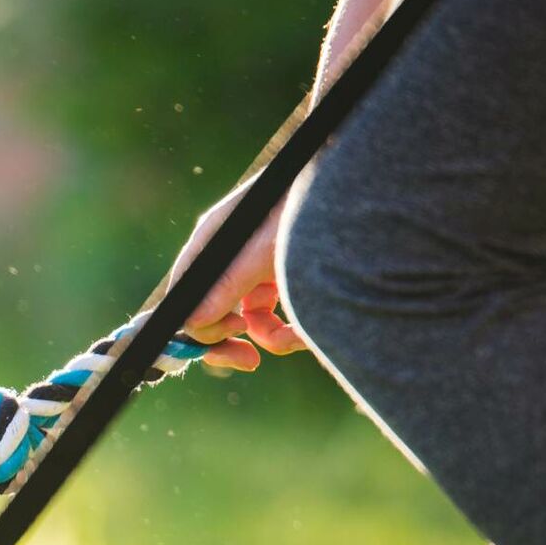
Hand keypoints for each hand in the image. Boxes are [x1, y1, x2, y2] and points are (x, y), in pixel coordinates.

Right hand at [167, 179, 306, 370]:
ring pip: (247, 321)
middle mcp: (228, 259)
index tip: (231, 335)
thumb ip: (228, 287)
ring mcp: (254, 269)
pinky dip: (292, 328)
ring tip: (300, 337)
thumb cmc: (309, 205)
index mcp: (213, 243)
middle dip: (230, 339)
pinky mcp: (281, 278)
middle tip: (250, 361)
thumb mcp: (266, 249)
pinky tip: (312, 329)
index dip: (199, 323)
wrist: (360, 183)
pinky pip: (274, 317)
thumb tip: (191, 325)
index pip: (185, 293)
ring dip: (271, 336)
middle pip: (210, 313)